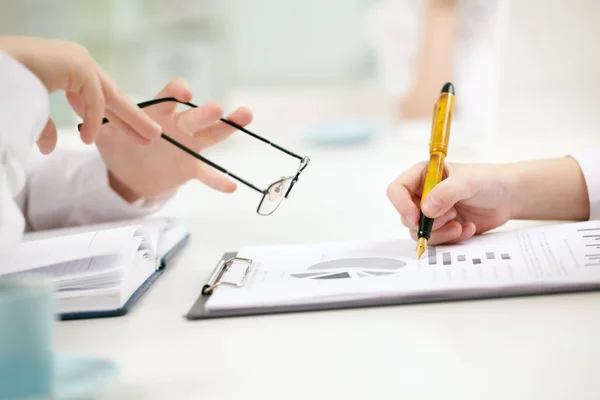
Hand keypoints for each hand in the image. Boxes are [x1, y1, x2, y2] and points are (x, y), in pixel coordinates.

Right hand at [0, 36, 160, 152]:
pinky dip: (94, 120)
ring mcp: (79, 61)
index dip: (114, 116)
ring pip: (112, 97)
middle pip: (113, 96)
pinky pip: (94, 100)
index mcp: (67, 69)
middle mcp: (76, 62)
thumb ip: (45, 126)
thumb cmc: (6, 85)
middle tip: (152, 135)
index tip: (127, 131)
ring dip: (132, 118)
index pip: (98, 96)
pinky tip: (90, 138)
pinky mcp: (77, 66)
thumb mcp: (30, 109)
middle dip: (132, 118)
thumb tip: (50, 148)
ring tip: (151, 136)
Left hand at [70, 78, 252, 201]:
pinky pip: (206, 174)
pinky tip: (231, 186)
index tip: (183, 92)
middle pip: (194, 116)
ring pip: (212, 135)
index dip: (176, 93)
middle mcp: (179, 125)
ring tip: (247, 115)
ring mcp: (189, 146)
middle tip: (216, 109)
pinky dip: (217, 180)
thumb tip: (87, 113)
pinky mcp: (191, 167)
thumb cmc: (121, 144)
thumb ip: (101, 124)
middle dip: (205, 113)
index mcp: (159, 113)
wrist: (131, 171)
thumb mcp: (106, 134)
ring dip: (228, 127)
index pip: (169, 98)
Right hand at [386, 161, 512, 243]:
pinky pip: (436, 240)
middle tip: (450, 217)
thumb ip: (445, 193)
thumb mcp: (468, 182)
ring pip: (419, 232)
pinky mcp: (442, 228)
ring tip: (459, 225)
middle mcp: (422, 195)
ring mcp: (432, 213)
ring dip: (440, 233)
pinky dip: (451, 238)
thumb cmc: (488, 181)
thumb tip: (425, 210)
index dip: (401, 205)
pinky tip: (467, 228)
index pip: (397, 190)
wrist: (508, 197)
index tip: (416, 217)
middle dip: (428, 223)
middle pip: (406, 216)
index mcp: (422, 176)